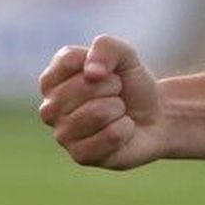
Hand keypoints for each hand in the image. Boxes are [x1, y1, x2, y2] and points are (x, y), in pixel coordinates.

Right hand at [38, 35, 165, 169]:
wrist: (155, 116)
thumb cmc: (131, 85)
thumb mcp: (125, 55)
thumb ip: (106, 48)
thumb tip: (91, 73)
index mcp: (51, 80)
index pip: (70, 60)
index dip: (101, 63)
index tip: (108, 72)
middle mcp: (49, 108)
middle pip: (85, 86)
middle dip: (113, 87)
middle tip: (117, 95)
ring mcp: (62, 135)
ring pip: (97, 112)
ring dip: (119, 109)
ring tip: (118, 113)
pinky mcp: (80, 156)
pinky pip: (111, 135)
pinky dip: (126, 129)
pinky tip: (122, 131)